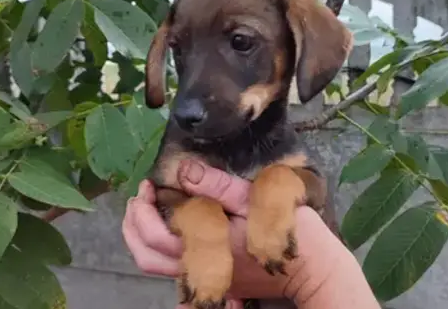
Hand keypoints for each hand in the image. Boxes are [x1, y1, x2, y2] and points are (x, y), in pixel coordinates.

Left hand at [121, 159, 353, 307]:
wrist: (314, 270)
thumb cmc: (289, 232)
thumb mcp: (255, 200)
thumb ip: (218, 186)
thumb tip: (185, 170)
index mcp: (205, 246)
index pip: (153, 234)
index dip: (143, 208)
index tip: (149, 184)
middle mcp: (199, 267)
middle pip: (146, 258)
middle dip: (134, 225)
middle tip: (141, 197)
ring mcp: (208, 276)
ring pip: (158, 266)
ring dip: (144, 237)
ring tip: (149, 209)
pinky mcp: (218, 278)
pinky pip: (176, 266)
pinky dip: (163, 245)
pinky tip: (176, 224)